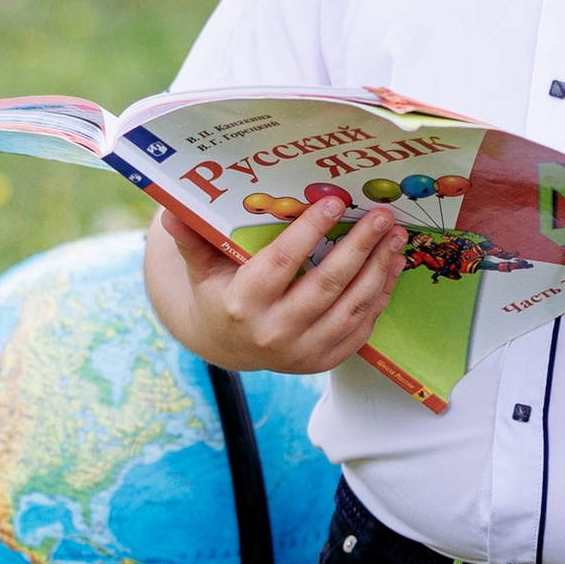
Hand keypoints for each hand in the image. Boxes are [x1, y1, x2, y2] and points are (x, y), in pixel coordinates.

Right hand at [145, 192, 405, 375]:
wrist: (228, 346)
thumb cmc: (218, 293)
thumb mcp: (200, 267)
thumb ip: (192, 239)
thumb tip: (170, 211)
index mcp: (241, 306)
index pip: (281, 264)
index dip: (309, 232)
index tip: (334, 202)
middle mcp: (273, 334)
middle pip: (326, 286)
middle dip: (359, 247)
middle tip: (380, 215)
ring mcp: (301, 353)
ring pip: (350, 308)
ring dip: (379, 270)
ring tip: (394, 235)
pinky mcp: (323, 361)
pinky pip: (361, 328)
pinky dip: (381, 295)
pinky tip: (392, 265)